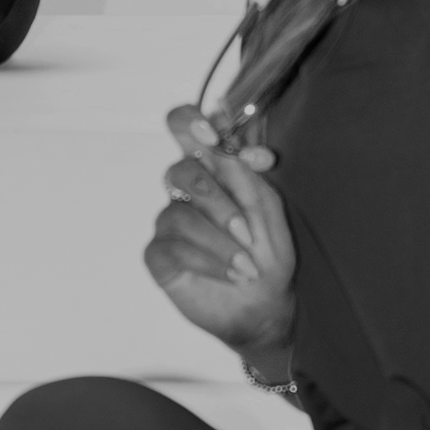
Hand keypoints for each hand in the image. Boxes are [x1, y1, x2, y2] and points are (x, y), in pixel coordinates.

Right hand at [143, 105, 297, 352]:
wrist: (265, 306)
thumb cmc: (267, 256)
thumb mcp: (269, 212)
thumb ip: (250, 177)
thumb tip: (238, 151)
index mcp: (213, 170)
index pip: (184, 126)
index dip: (189, 123)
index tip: (213, 138)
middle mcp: (186, 192)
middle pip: (181, 170)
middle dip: (218, 202)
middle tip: (246, 231)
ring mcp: (170, 224)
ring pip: (178, 215)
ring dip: (219, 242)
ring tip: (248, 267)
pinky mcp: (160, 256)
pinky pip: (171, 248)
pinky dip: (206, 261)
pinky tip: (231, 274)